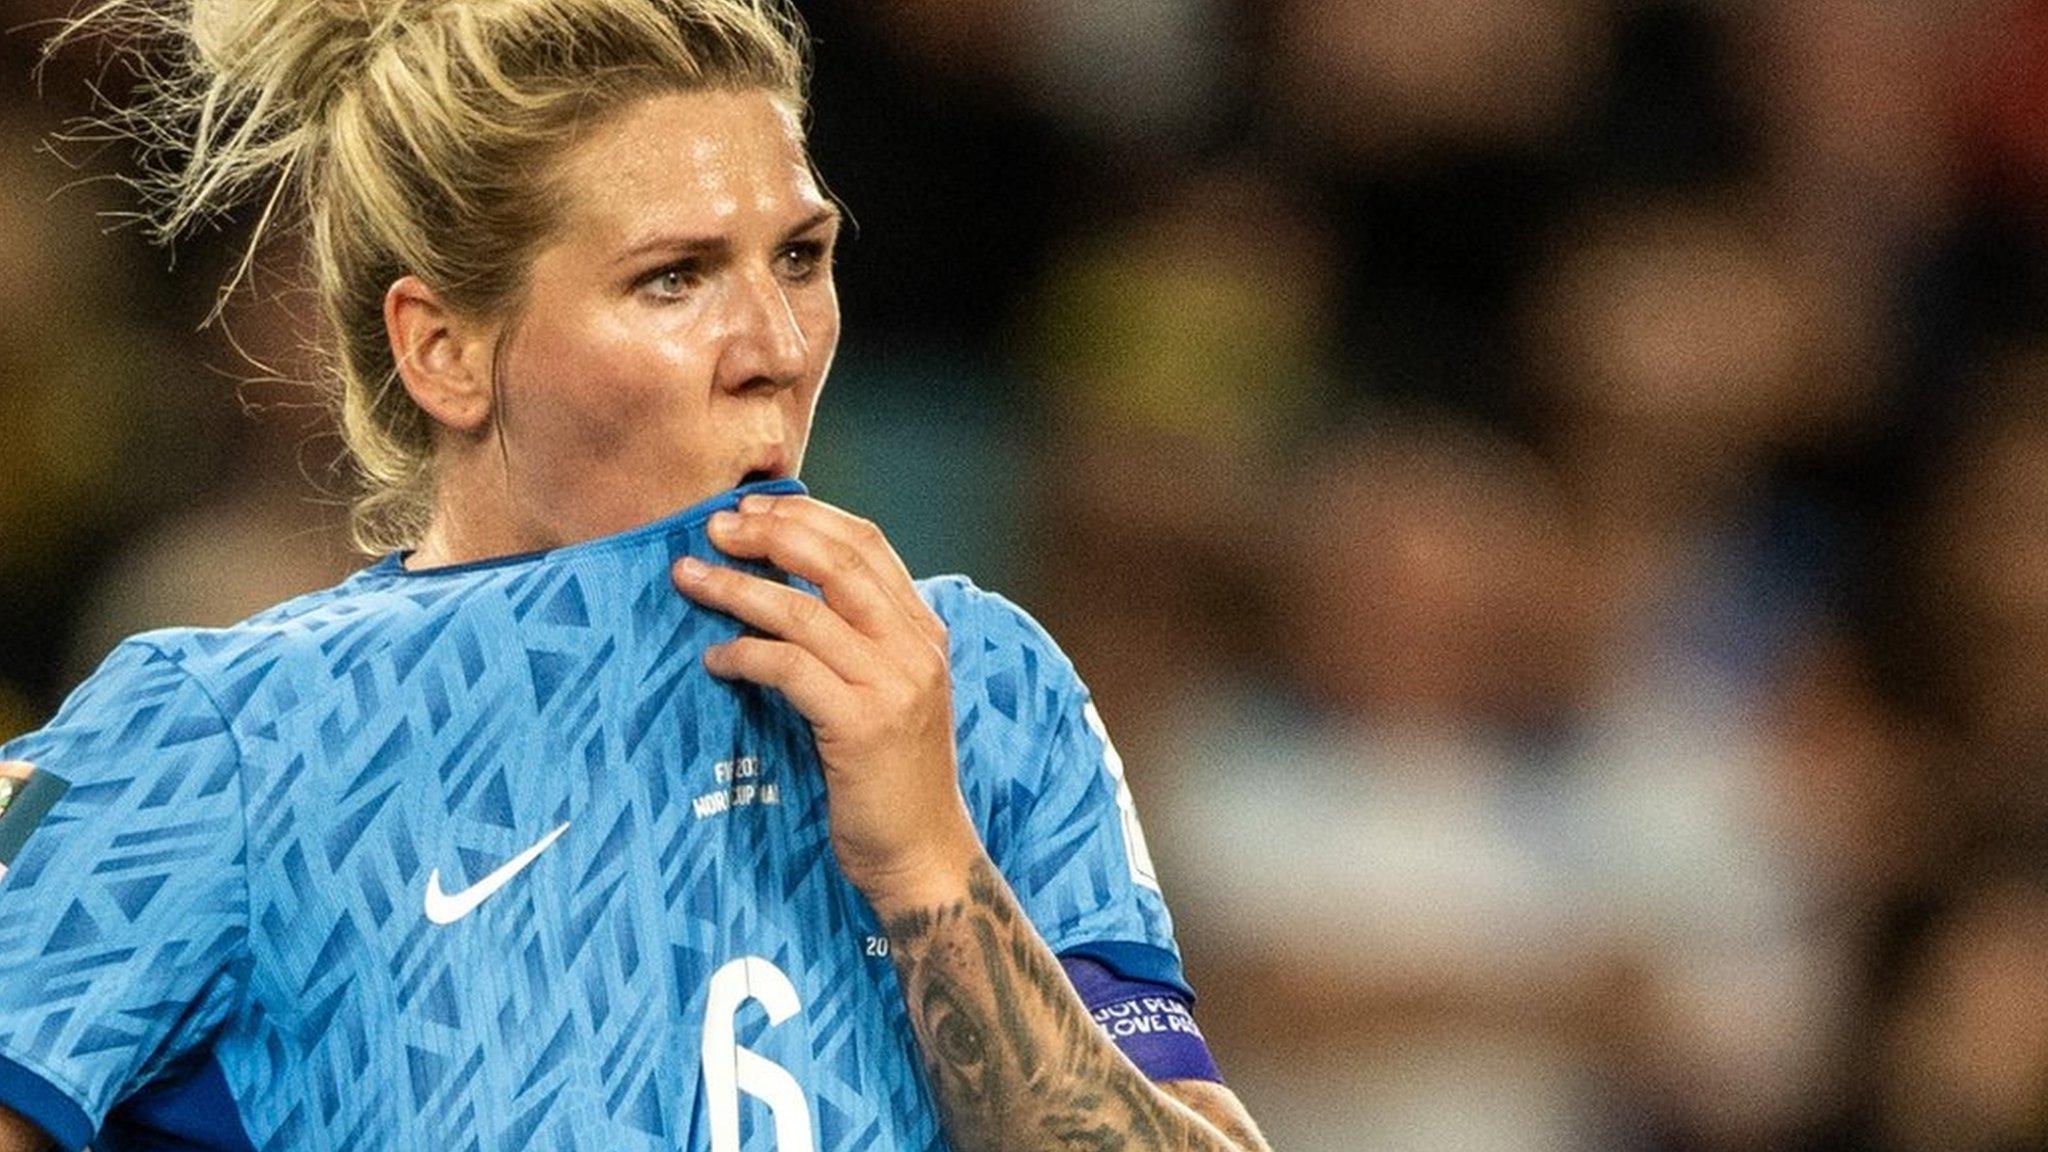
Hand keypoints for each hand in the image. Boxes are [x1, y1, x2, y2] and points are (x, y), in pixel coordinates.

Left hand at [672, 494, 983, 911]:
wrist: (923, 855)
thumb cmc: (892, 778)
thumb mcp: (890, 694)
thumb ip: (859, 642)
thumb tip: (789, 590)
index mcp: (924, 632)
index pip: (868, 544)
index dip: (806, 516)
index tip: (751, 510)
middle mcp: (916, 649)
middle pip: (836, 561)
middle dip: (768, 534)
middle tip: (713, 528)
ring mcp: (893, 685)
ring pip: (804, 610)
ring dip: (736, 588)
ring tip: (688, 577)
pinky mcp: (861, 726)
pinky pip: (789, 668)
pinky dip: (743, 655)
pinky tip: (714, 660)